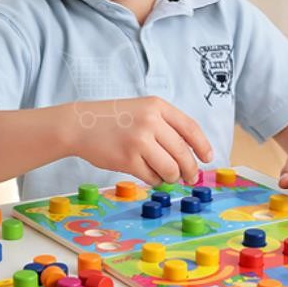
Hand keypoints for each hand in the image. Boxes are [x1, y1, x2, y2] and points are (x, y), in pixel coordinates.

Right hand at [66, 96, 212, 185]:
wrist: (80, 124)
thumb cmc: (112, 119)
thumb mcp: (141, 110)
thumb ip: (165, 126)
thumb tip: (190, 154)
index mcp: (157, 106)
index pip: (190, 128)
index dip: (202, 146)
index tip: (207, 158)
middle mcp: (150, 121)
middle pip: (183, 153)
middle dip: (190, 170)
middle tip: (189, 177)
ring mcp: (139, 140)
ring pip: (170, 168)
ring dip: (172, 177)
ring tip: (166, 176)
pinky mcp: (127, 159)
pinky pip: (152, 177)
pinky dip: (154, 181)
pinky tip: (149, 175)